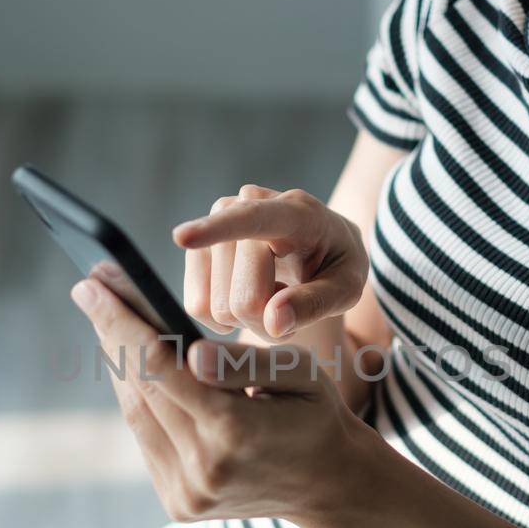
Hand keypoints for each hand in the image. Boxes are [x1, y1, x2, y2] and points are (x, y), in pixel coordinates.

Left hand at [70, 274, 371, 524]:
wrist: (329, 486)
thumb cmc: (316, 414)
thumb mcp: (302, 373)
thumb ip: (245, 361)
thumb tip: (191, 353)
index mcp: (234, 432)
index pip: (160, 366)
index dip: (120, 321)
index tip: (91, 283)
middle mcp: (203, 469)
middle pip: (141, 388)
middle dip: (111, 333)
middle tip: (91, 287)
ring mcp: (187, 493)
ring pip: (137, 413)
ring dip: (119, 364)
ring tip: (106, 318)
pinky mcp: (178, 503)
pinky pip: (147, 438)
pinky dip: (138, 397)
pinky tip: (132, 363)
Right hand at [173, 184, 366, 341]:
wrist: (319, 245)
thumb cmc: (336, 265)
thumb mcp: (347, 287)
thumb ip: (316, 304)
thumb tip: (273, 321)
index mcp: (296, 212)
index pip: (253, 220)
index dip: (218, 231)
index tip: (182, 238)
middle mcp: (247, 206)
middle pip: (242, 296)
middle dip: (267, 319)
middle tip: (290, 307)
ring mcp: (217, 225)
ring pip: (214, 304)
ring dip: (246, 319)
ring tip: (272, 296)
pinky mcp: (198, 250)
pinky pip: (197, 305)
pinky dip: (223, 317)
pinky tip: (246, 295)